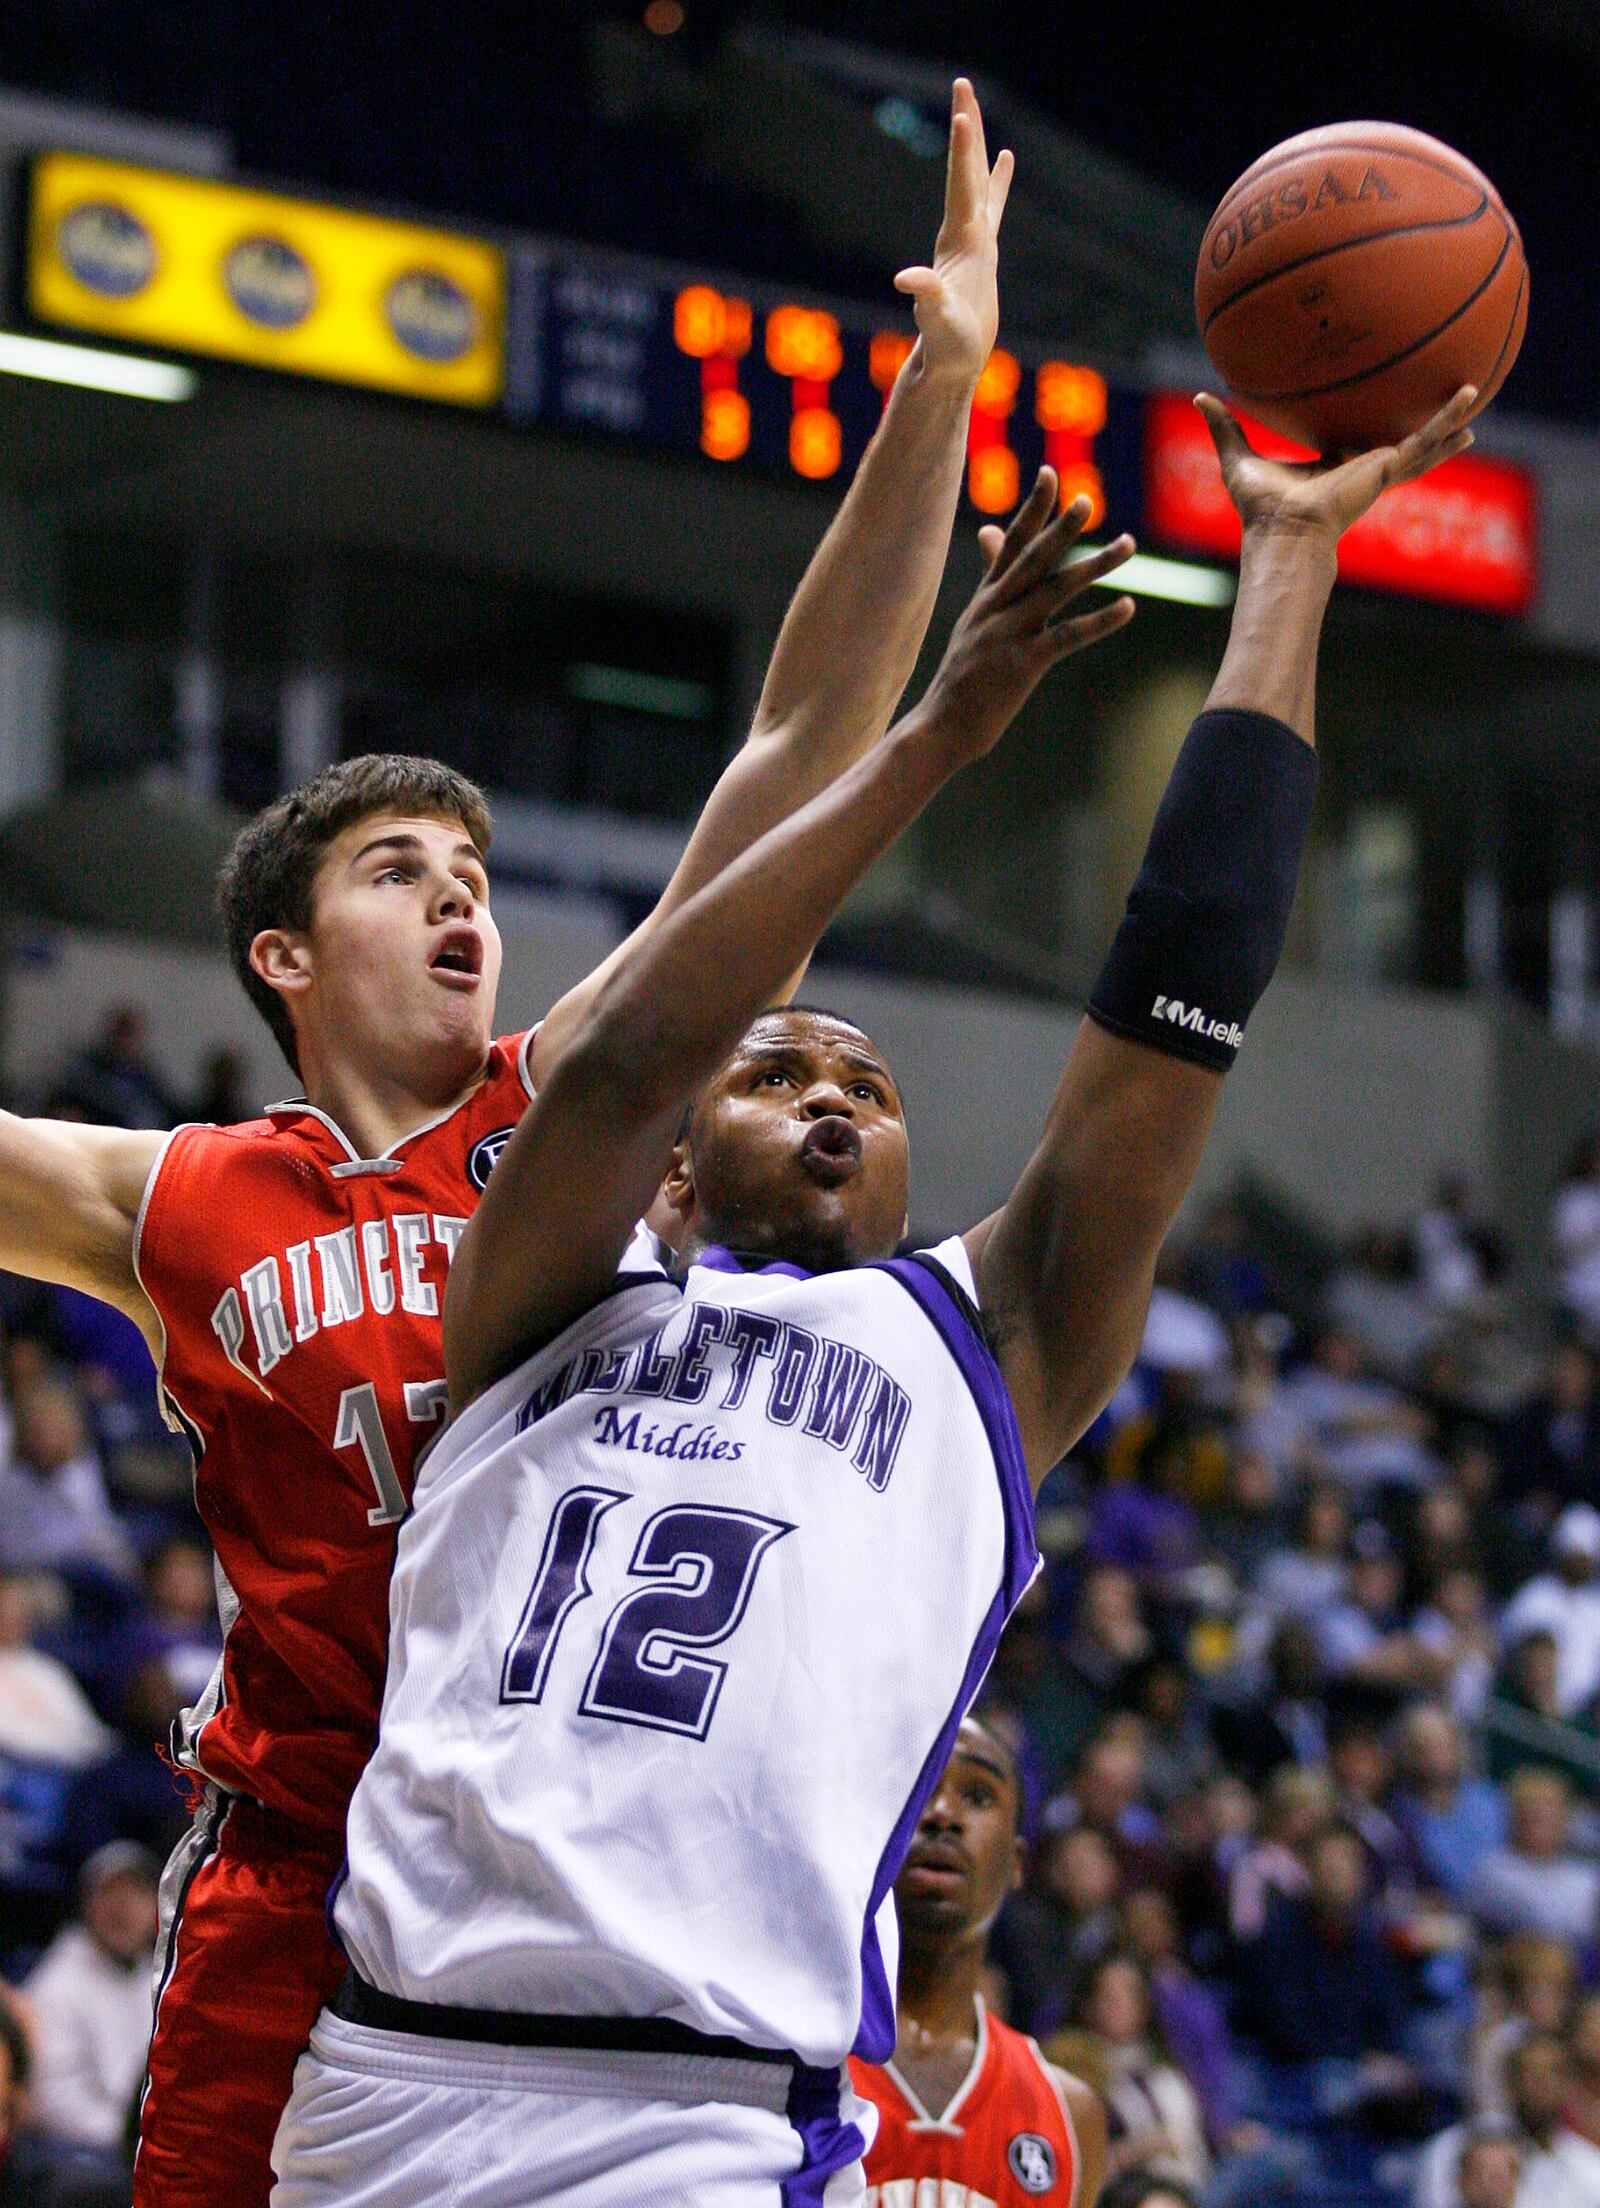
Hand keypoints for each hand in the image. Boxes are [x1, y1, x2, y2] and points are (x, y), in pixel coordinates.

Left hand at [894, 79, 1012, 384]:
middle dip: (965, 128)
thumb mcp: (938, 321)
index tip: (961, 114)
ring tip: (973, 108)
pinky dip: (997, 180)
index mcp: (959, 242)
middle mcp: (962, 233)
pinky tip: (1005, 159)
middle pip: (964, 170)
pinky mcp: (981, 251)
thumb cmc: (946, 347)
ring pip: (975, 181)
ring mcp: (971, 239)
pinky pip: (993, 204)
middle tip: (961, 84)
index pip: (960, 187)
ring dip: (976, 145)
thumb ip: (925, 298)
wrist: (948, 363)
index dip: (963, 152)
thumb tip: (905, 279)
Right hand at [919, 467, 1134, 759]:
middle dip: (1061, 527)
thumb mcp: (971, 625)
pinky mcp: (1023, 664)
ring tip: (1128, 544)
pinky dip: (1100, 621)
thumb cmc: (961, 681)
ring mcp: (1008, 634)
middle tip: (1088, 499)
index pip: (1011, 544)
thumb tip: (988, 536)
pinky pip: (1068, 636)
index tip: (1050, 474)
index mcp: (985, 599)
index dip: (1032, 509)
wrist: (940, 726)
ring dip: (1095, 564)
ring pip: (1056, 590)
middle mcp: (996, 609)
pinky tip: (1128, 607)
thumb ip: (990, 582)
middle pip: (1033, 558)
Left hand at [1196, 385, 1477, 541]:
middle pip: (1393, 440)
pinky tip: (1472, 406)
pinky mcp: (1387, 469)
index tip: (1374, 409)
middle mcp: (1358, 468)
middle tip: (1439, 402)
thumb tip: (1201, 396)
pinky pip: (1424, 442)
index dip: (1361, 431)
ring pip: (1420, 440)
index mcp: (1332, 467)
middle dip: (1415, 425)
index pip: (1351, 443)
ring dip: (1447, 420)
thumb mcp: (1239, 457)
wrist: (1282, 530)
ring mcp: (1377, 469)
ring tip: (1474, 396)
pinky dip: (1448, 423)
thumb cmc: (1260, 507)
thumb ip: (1225, 427)